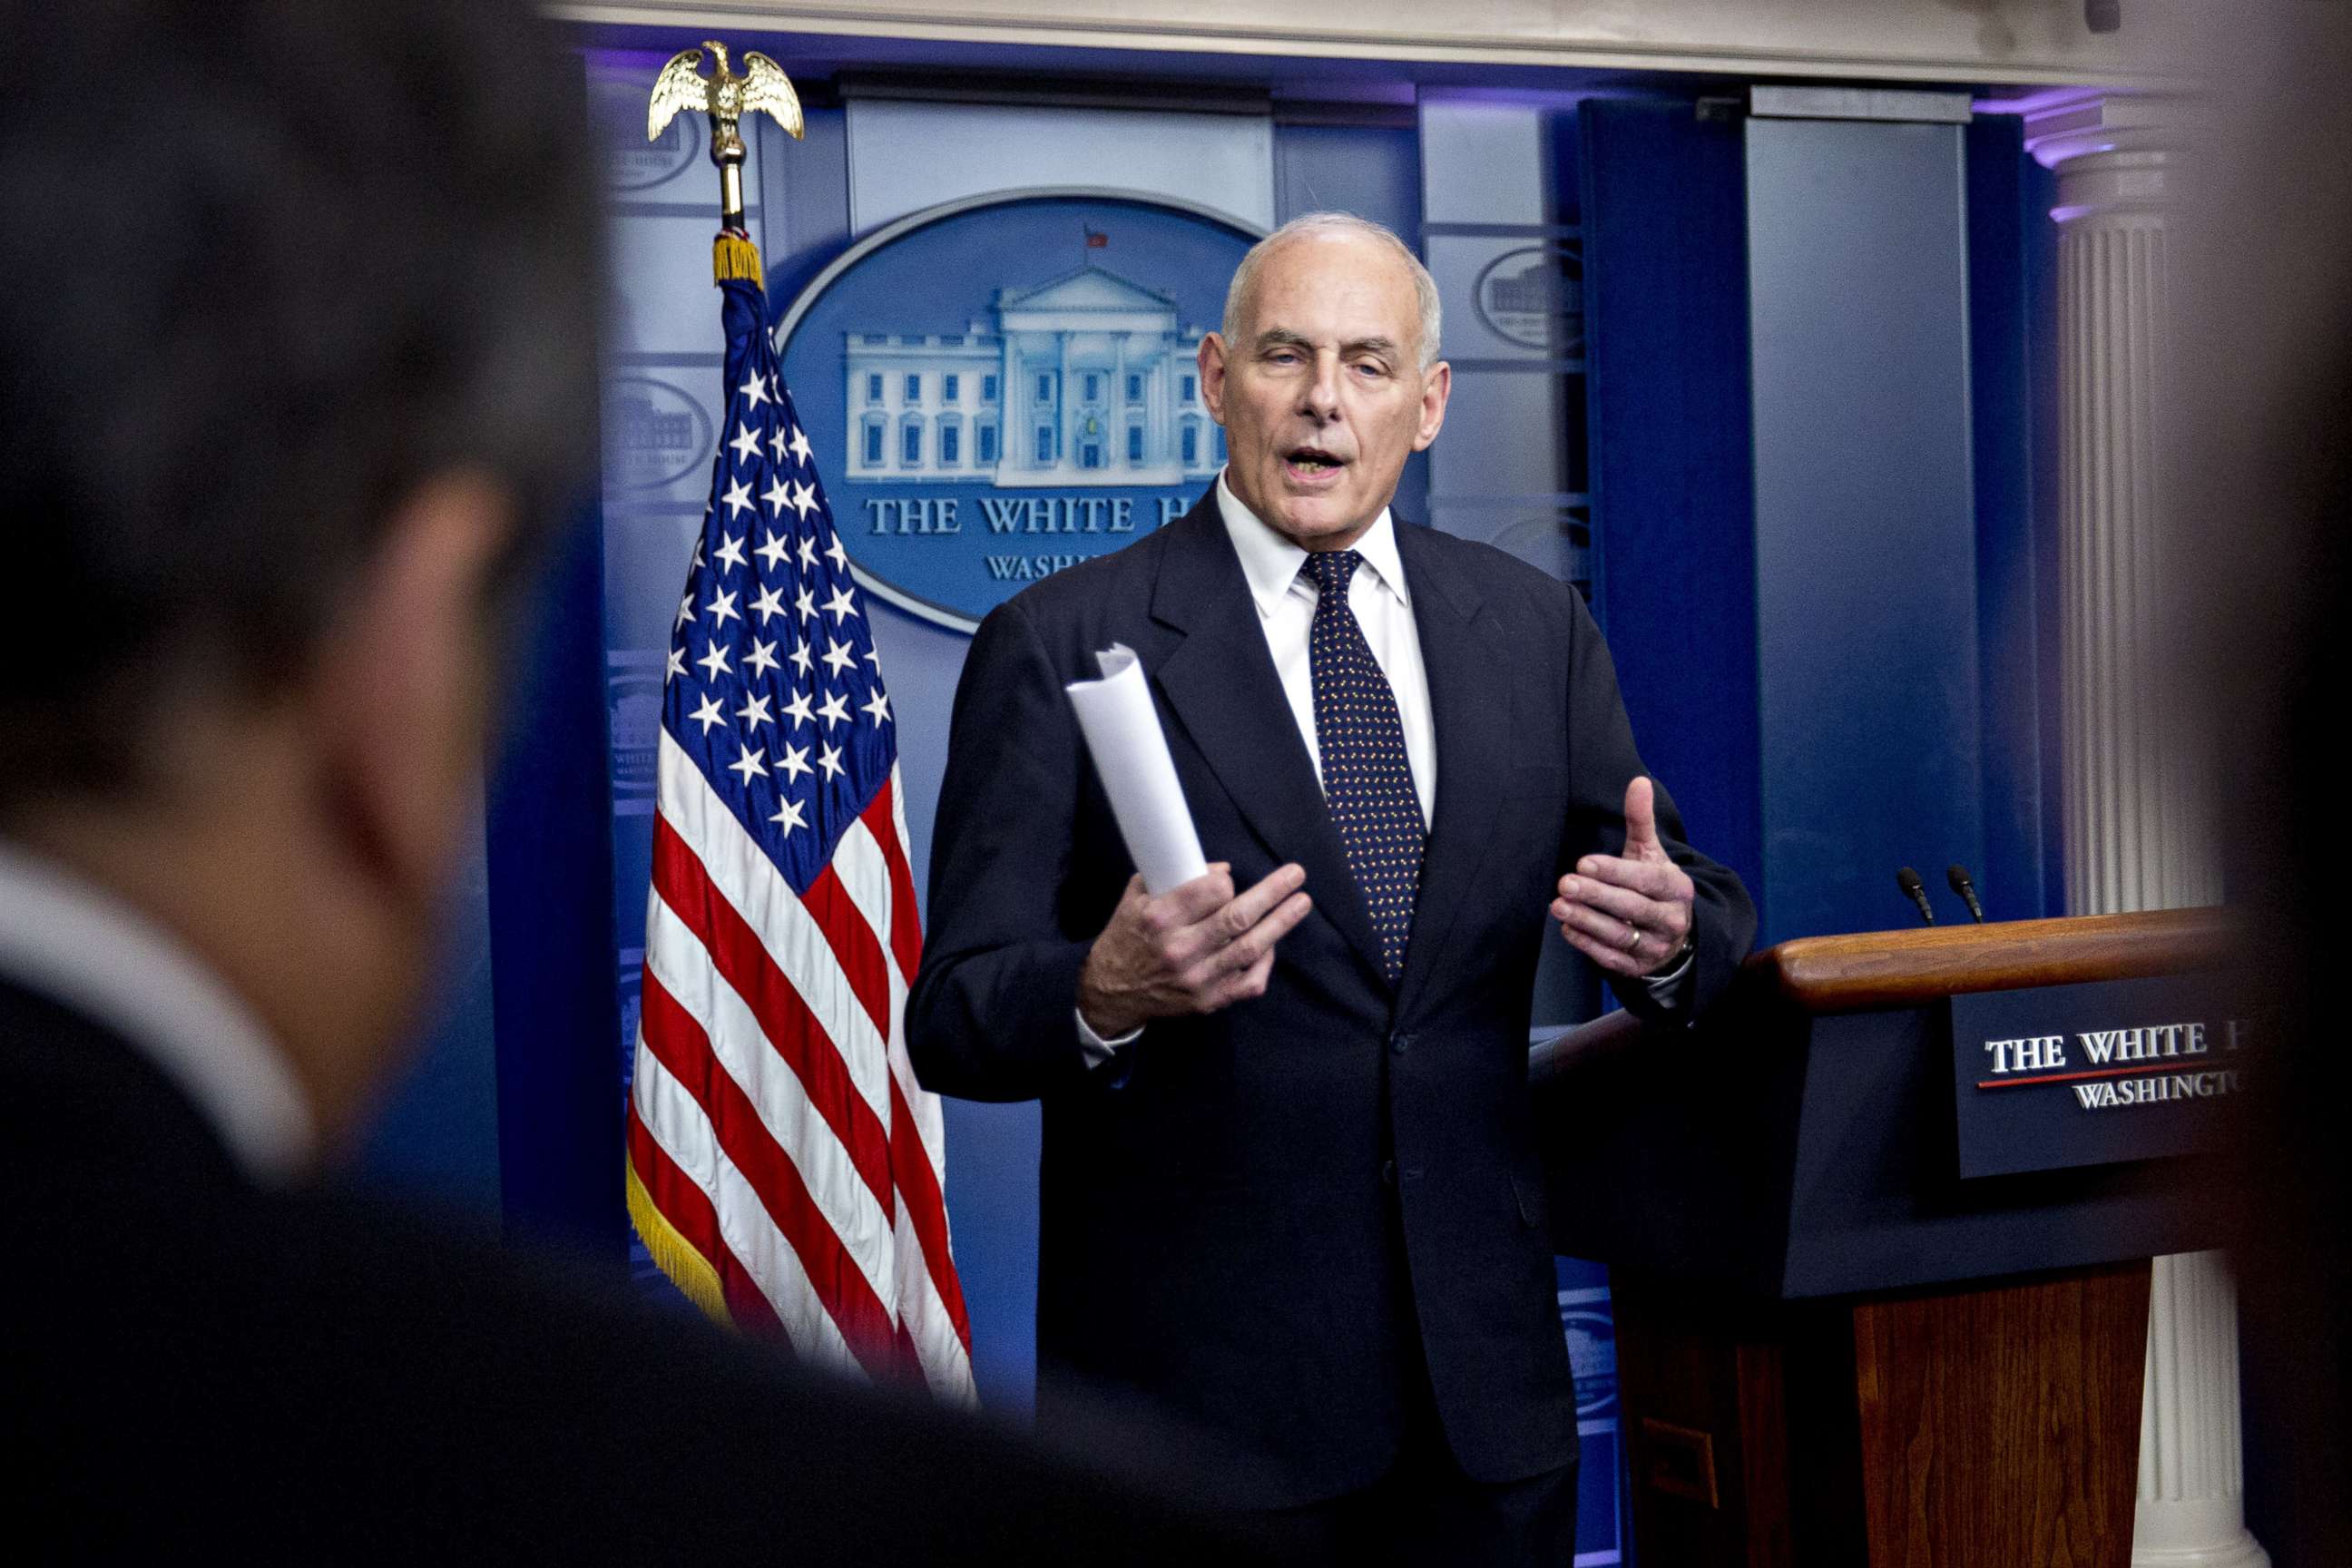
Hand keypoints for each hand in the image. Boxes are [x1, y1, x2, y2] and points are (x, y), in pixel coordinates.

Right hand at [1077, 863, 1311, 1037]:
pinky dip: (1266, 963)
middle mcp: (1180, 949)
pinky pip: (1250, 983)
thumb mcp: (1136, 898)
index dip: (1226, 881)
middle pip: (1238, 918)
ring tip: (1301, 902)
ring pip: (1251, 948)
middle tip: (1296, 874)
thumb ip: (1171, 878)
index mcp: (1159, 919)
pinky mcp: (1209, 1001)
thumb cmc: (1126, 937)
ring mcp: (1198, 978)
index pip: (1210, 892)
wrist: (1111, 992)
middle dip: (1272, 893)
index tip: (1230, 879)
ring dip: (1281, 923)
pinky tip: (1273, 944)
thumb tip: (1221, 871)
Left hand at [1549, 777, 1694, 978]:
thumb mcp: (1650, 853)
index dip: (1616, 872)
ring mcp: (1656, 946)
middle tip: (1564, 882)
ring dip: (1587, 921)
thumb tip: (1638, 781)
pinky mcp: (1638, 967)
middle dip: (1597, 896)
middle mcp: (1671, 919)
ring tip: (1558, 905)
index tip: (1584, 862)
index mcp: (1677, 888)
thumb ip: (1641, 820)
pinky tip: (1567, 928)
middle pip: (1632, 907)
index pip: (1647, 880)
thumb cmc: (1653, 884)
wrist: (1674, 932)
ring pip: (1621, 935)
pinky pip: (1613, 958)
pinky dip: (1589, 945)